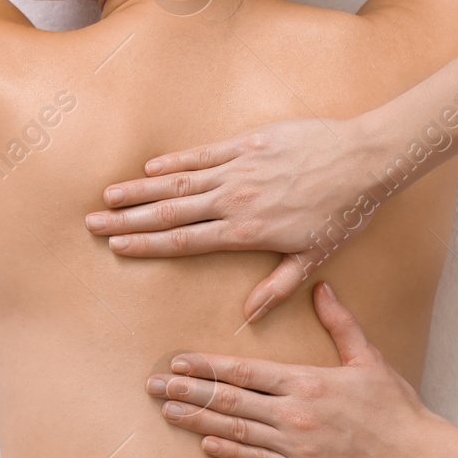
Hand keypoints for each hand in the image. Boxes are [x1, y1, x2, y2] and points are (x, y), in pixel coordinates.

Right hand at [84, 115, 386, 320]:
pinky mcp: (247, 143)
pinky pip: (202, 154)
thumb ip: (279, 285)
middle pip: (169, 212)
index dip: (146, 245)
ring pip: (178, 181)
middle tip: (93, 223)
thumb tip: (251, 314)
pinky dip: (174, 161)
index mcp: (246, 232)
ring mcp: (237, 169)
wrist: (364, 160)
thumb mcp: (315, 257)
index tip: (116, 247)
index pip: (184, 241)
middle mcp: (233, 200)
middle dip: (128, 219)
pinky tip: (151, 167)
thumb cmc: (344, 212)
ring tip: (109, 195)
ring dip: (141, 189)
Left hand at [144, 282, 446, 457]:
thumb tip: (321, 288)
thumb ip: (340, 323)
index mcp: (307, 381)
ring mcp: (296, 445)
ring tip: (167, 411)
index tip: (177, 361)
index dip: (207, 366)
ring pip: (235, 430)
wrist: (420, 456)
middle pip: (230, 400)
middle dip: (188, 391)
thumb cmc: (396, 407)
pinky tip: (204, 443)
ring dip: (197, 420)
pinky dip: (228, 451)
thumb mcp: (368, 358)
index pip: (245, 372)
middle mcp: (295, 413)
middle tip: (152, 386)